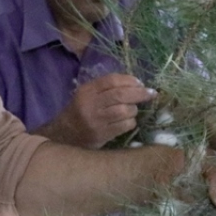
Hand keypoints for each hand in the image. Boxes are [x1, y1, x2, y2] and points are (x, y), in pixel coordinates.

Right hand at [36, 73, 155, 148]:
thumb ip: (106, 87)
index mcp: (87, 91)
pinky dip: (130, 122)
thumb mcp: (87, 94)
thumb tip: (136, 84)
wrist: (64, 135)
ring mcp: (96, 121)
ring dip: (134, 109)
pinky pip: (124, 125)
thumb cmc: (80, 112)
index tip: (140, 83)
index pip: (111, 80)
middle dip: (139, 93)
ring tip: (132, 110)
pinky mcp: (101, 135)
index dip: (129, 80)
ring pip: (124, 111)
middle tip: (151, 94)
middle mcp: (91, 104)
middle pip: (120, 95)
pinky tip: (127, 122)